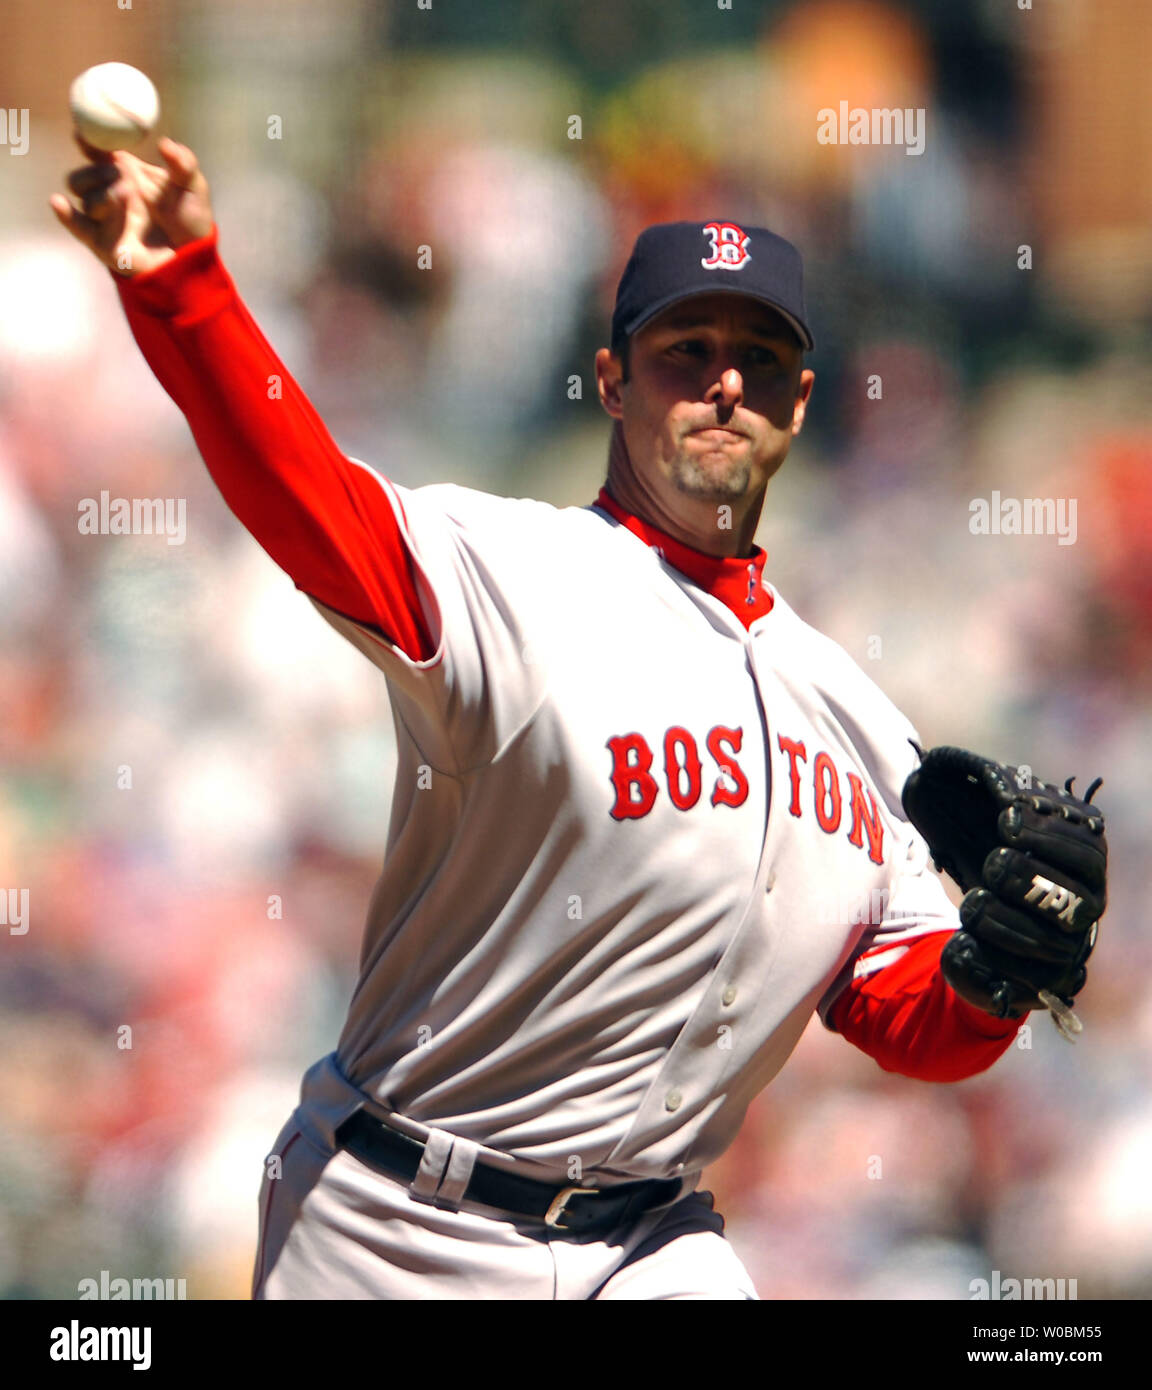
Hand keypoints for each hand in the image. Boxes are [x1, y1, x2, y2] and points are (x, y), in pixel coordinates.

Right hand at [49, 133, 214, 277]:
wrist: (193, 255)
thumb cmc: (191, 217)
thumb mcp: (193, 186)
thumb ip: (183, 163)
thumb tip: (166, 144)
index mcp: (125, 172)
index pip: (97, 152)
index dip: (88, 141)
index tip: (85, 134)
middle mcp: (109, 192)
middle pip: (83, 176)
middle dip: (96, 172)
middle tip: (116, 174)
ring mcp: (104, 217)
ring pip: (85, 198)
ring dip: (101, 195)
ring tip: (124, 196)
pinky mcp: (102, 241)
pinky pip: (77, 226)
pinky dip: (65, 214)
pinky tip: (59, 203)